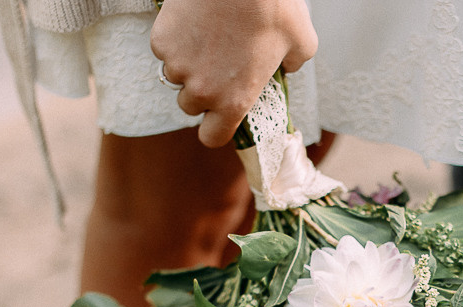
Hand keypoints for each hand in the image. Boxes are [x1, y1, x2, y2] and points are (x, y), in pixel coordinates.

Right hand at [152, 0, 317, 147]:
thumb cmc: (274, 5)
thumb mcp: (301, 43)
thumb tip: (286, 66)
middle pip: (191, 105)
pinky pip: (165, 49)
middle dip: (201, 90)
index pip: (212, 137)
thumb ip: (292, 65)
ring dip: (187, 64)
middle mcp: (202, 91)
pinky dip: (175, 39)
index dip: (214, 128)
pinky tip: (195, 20)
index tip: (217, 116)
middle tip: (217, 64)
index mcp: (235, 101)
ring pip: (175, 76)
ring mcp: (177, 66)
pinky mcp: (161, 41)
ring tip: (208, 37)